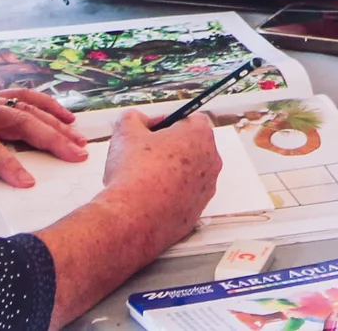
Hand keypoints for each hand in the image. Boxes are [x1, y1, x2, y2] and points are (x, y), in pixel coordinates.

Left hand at [0, 71, 86, 185]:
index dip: (8, 164)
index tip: (29, 182)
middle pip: (22, 123)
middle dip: (52, 140)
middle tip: (76, 156)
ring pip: (30, 108)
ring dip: (57, 124)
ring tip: (79, 140)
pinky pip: (27, 97)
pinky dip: (49, 105)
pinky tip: (66, 117)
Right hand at [101, 110, 222, 247]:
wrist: (131, 218)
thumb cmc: (133, 173)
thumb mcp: (125, 131)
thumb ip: (134, 118)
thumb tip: (137, 120)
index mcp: (200, 135)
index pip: (188, 119)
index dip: (165, 123)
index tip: (148, 132)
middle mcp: (211, 161)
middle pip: (189, 146)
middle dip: (167, 148)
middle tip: (142, 155)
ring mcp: (206, 189)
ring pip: (186, 173)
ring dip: (168, 173)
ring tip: (143, 178)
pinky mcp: (196, 212)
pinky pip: (183, 197)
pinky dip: (168, 196)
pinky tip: (147, 198)